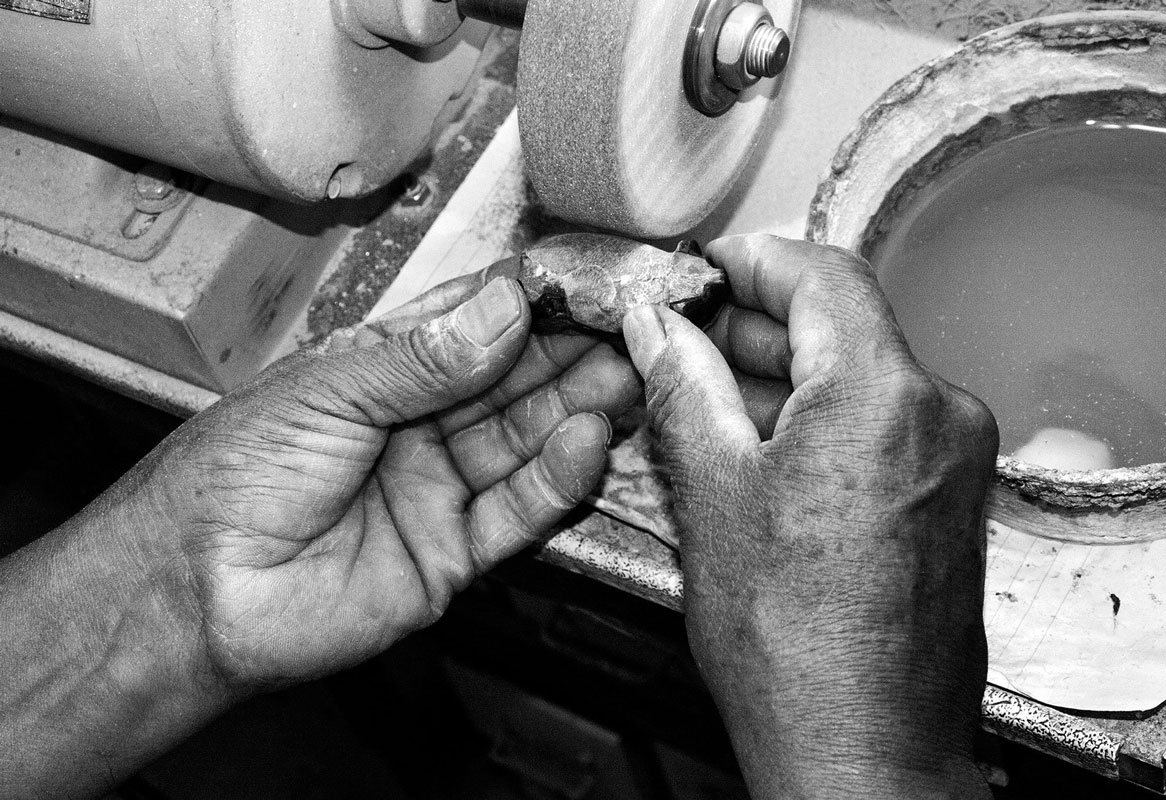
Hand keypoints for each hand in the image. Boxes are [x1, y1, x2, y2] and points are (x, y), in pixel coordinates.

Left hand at [136, 274, 638, 689]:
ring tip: (626, 376)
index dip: (527, 303)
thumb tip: (507, 307)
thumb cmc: (232, 476)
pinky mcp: (452, 554)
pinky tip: (587, 442)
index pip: (471, 326)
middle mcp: (420, 426)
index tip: (582, 281)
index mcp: (383, 372)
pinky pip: (516, 513)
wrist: (193, 593)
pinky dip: (555, 479)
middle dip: (568, 353)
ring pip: (523, 441)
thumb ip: (423, 360)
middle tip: (626, 328)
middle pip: (510, 382)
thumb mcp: (328, 392)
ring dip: (576, 409)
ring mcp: (439, 489)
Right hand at [621, 235, 996, 798]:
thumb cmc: (793, 645)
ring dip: (787, 377)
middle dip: (758, 324)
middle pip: (844, 326)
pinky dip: (821, 422)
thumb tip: (658, 327)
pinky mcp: (950, 501)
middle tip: (685, 336)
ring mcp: (954, 462)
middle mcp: (938, 416)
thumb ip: (684, 385)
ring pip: (861, 380)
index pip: (822, 273)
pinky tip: (761, 449)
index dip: (753, 260)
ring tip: (709, 398)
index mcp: (883, 394)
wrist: (861, 751)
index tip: (706, 269)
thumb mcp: (711, 491)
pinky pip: (881, 429)